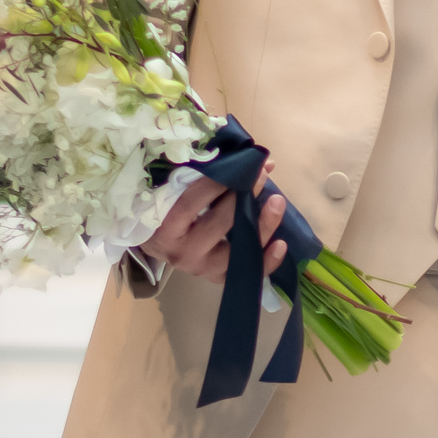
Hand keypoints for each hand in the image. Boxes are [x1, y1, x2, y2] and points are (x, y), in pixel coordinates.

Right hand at [143, 165, 286, 283]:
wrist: (155, 243)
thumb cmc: (166, 209)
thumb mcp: (174, 191)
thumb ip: (206, 174)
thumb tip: (256, 161)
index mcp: (165, 228)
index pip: (190, 203)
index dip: (216, 184)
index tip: (238, 166)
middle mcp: (181, 252)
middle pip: (217, 226)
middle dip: (243, 199)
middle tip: (261, 176)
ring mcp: (200, 268)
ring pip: (236, 253)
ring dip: (261, 227)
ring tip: (277, 202)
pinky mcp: (215, 277)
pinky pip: (246, 273)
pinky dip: (266, 261)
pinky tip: (281, 244)